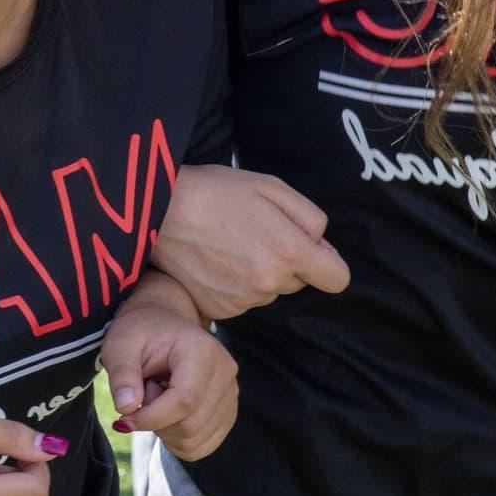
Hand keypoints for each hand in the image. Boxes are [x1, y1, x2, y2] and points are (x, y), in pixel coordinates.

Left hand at [101, 307, 237, 460]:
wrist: (162, 324)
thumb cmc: (140, 334)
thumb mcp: (120, 346)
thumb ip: (121, 376)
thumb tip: (127, 407)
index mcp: (202, 351)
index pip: (184, 401)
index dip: (152, 417)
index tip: (125, 416)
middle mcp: (225, 372)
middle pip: (190, 426)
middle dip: (156, 421)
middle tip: (145, 393)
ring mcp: (231, 393)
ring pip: (195, 440)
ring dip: (166, 430)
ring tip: (158, 398)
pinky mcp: (228, 411)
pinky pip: (202, 446)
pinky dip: (178, 440)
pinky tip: (169, 413)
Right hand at [152, 164, 348, 319]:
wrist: (158, 212)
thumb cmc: (214, 192)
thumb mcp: (271, 186)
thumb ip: (310, 217)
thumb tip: (322, 244)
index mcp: (289, 251)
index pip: (337, 279)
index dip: (326, 262)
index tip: (308, 250)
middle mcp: (269, 282)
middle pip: (298, 282)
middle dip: (286, 262)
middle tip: (254, 233)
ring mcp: (242, 300)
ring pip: (268, 290)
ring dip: (258, 273)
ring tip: (228, 244)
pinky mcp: (219, 310)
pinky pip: (242, 301)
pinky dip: (233, 285)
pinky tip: (214, 261)